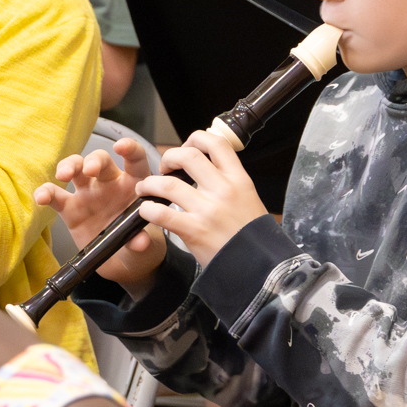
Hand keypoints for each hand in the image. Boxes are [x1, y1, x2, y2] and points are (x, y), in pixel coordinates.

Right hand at [35, 137, 163, 288]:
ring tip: (63, 175)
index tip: (121, 147)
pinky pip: (56, 196)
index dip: (129, 149)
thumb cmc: (139, 245)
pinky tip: (41, 197)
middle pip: (100, 160)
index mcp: (134, 186)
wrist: (121, 264)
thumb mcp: (147, 247)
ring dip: (69, 166)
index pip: (134, 160)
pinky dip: (46, 193)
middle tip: (90, 170)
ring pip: (76, 169)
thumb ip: (143, 242)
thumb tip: (140, 241)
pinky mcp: (71, 209)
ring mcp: (88, 194)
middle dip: (93, 161)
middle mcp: (110, 184)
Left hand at [134, 130, 268, 264]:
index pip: (217, 143)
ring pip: (168, 184)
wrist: (261, 268)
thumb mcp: (249, 199)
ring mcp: (208, 210)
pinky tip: (146, 211)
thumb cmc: (253, 237)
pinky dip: (148, 210)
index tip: (187, 147)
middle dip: (168, 157)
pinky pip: (162, 213)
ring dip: (150, 184)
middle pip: (188, 156)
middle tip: (163, 168)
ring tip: (145, 189)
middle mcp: (223, 190)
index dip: (196, 138)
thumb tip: (207, 167)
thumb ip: (229, 183)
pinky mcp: (194, 231)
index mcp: (239, 180)